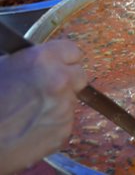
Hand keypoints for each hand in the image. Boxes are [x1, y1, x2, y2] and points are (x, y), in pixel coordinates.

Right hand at [0, 40, 86, 173]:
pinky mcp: (63, 130)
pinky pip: (64, 121)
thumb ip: (32, 62)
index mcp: (43, 60)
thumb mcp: (4, 67)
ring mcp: (64, 107)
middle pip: (79, 75)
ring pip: (72, 100)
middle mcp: (60, 81)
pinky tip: (31, 125)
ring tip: (31, 110)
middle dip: (67, 80)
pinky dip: (53, 123)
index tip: (58, 64)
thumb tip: (45, 62)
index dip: (64, 59)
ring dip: (58, 102)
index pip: (72, 51)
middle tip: (47, 88)